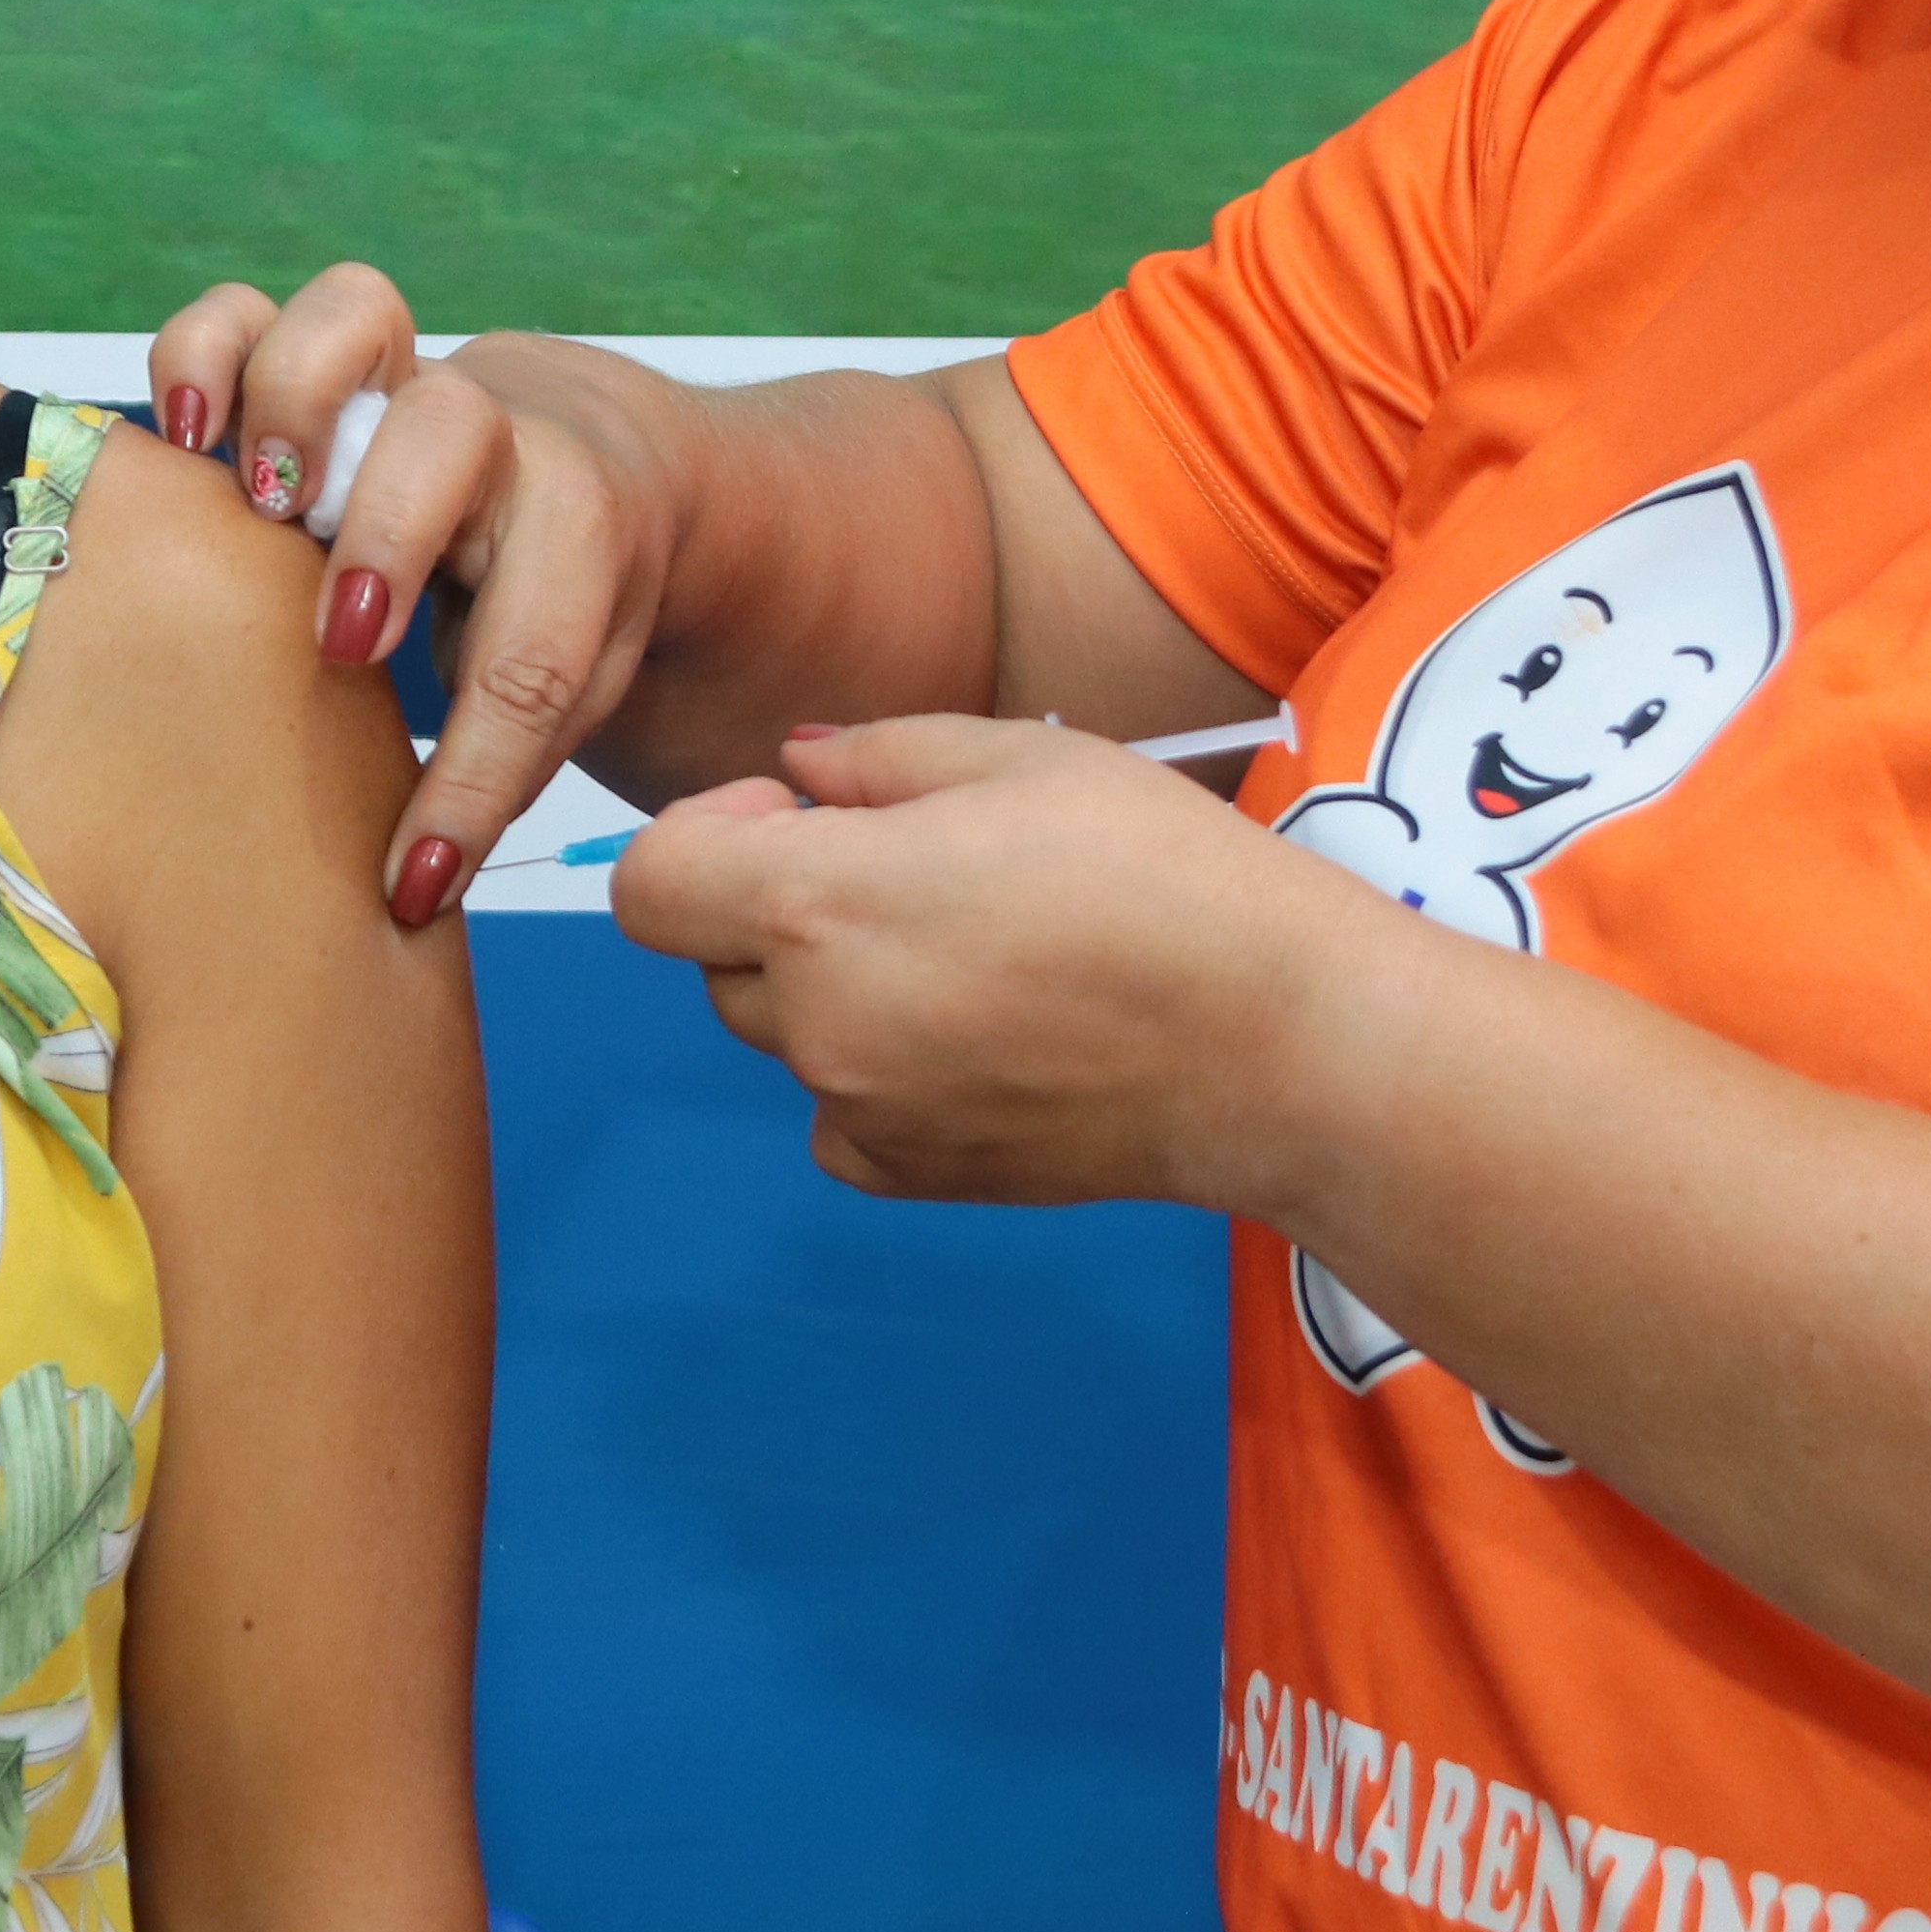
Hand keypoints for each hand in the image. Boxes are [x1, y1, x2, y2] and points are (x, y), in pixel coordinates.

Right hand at [143, 268, 690, 928]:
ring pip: (351, 317)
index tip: (414, 883)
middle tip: (345, 639)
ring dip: (293, 406)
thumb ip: (507, 755)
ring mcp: (402, 380)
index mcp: (585, 526)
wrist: (606, 462)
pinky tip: (185, 441)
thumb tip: (406, 888)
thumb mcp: (581, 681)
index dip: (470, 783)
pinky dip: (201, 358)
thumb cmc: (576, 598)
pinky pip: (244, 313)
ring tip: (260, 503)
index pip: (534, 657)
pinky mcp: (315, 360)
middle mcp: (495, 432)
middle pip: (452, 429)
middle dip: (391, 534)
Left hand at [607, 715, 1359, 1210]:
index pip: (648, 883)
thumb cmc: (1166, 879)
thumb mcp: (1022, 758)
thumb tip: (795, 769)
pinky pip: (841, 1114)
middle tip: (908, 870)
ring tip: (968, 948)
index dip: (704, 832)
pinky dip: (875, 1073)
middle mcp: (818, 1022)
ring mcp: (863, 1112)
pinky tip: (981, 1031)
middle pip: (717, 958)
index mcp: (819, 904)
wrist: (1282, 1047)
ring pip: (783, 1035)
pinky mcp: (916, 1175)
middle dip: (778, 904)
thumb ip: (876, 756)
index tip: (793, 813)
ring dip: (831, 987)